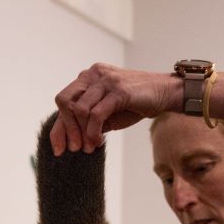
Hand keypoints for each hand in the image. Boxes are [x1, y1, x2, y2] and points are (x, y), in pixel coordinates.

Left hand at [51, 63, 181, 154]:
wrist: (164, 94)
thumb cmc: (135, 104)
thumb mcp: (107, 113)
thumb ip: (88, 120)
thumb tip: (69, 139)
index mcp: (88, 77)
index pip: (64, 101)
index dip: (58, 128)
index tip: (58, 149)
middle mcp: (94, 74)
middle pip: (64, 102)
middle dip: (67, 129)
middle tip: (75, 149)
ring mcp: (106, 80)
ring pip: (80, 110)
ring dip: (82, 134)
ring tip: (89, 147)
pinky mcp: (118, 90)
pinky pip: (96, 114)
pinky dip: (93, 132)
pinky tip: (99, 141)